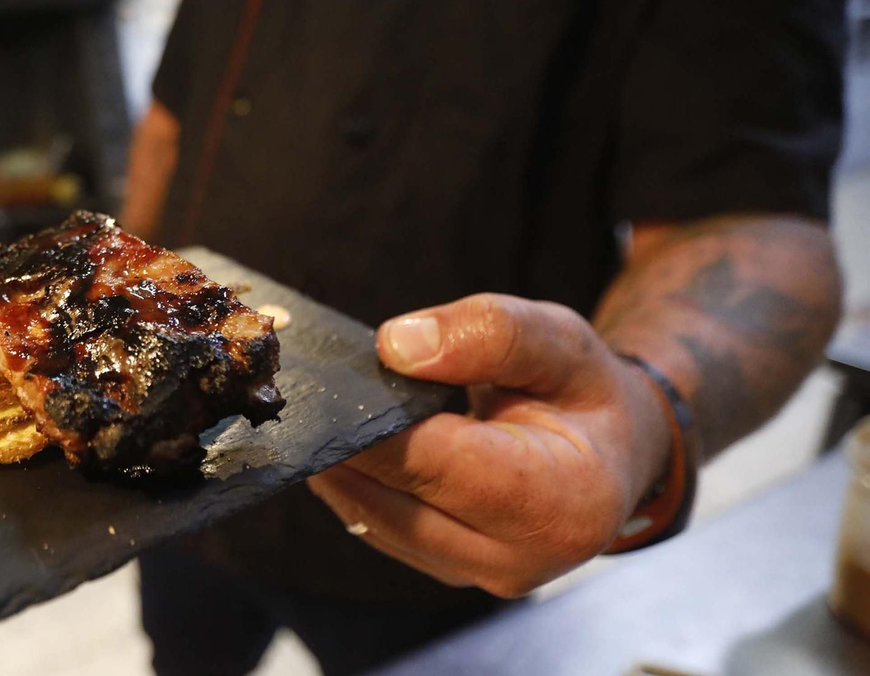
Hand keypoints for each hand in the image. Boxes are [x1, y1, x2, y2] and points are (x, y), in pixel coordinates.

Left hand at [307, 293, 672, 597]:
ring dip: (336, 465)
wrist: (607, 453)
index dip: (374, 427)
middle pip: (394, 500)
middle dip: (342, 445)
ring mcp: (477, 573)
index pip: (440, 464)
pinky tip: (337, 439)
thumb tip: (397, 346)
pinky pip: (376, 525)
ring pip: (372, 519)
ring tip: (313, 409)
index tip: (322, 387)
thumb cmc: (582, 393)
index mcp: (562, 502)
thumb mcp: (558, 340)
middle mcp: (519, 558)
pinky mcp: (445, 568)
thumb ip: (489, 333)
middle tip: (299, 392)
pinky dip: (351, 481)